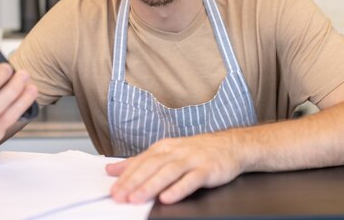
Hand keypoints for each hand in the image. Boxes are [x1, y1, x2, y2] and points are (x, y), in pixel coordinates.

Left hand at [106, 132, 243, 204]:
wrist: (230, 146)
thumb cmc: (196, 152)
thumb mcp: (166, 153)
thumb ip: (140, 162)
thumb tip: (112, 169)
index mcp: (164, 147)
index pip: (140, 161)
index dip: (125, 176)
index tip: (113, 190)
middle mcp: (176, 151)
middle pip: (151, 166)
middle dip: (133, 182)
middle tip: (119, 196)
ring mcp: (192, 159)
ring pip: (168, 172)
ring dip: (151, 186)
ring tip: (137, 198)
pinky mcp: (207, 169)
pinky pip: (191, 179)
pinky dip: (178, 189)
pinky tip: (167, 197)